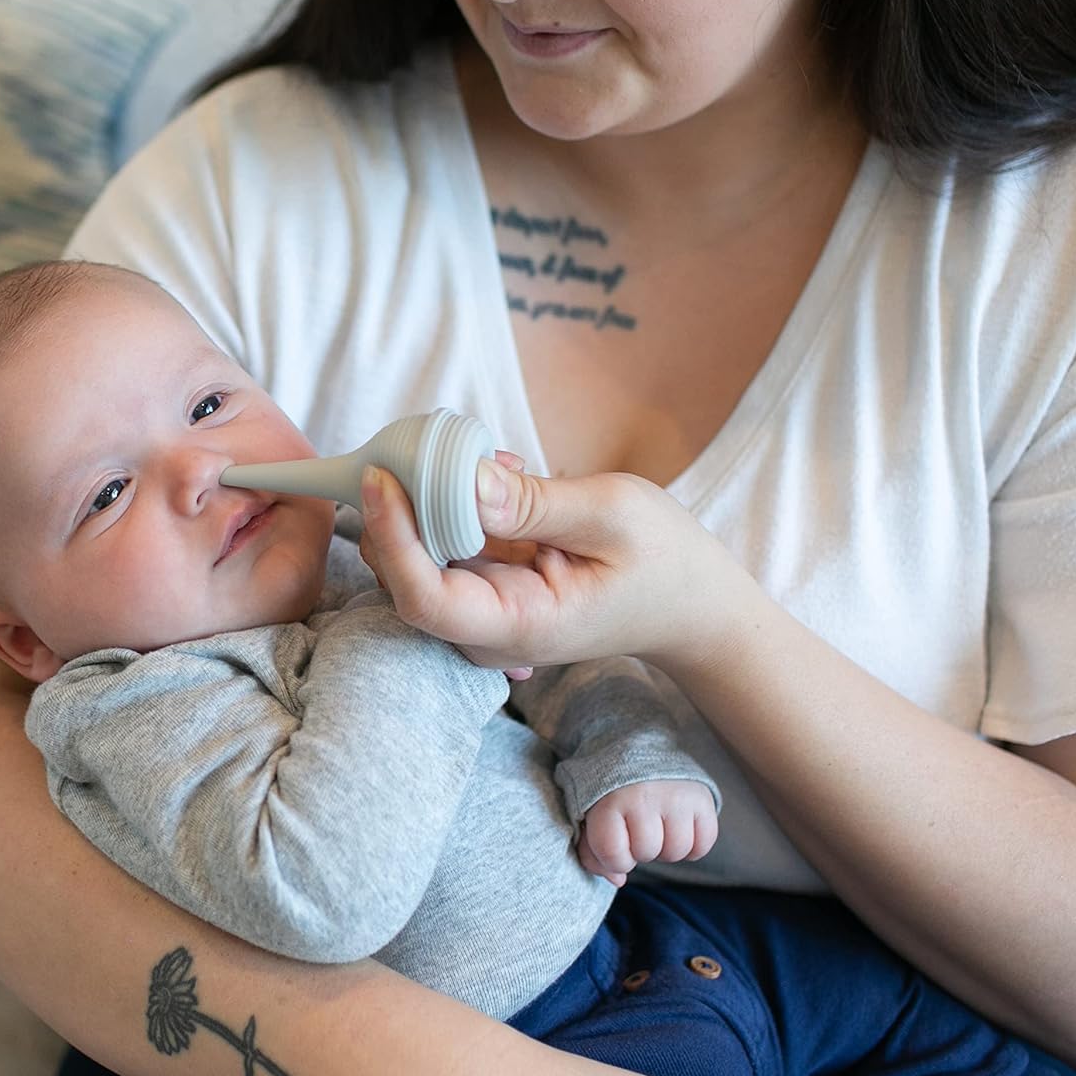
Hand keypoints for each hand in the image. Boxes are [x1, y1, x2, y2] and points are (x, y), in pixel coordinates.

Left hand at [360, 458, 760, 673]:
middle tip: (426, 444)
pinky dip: (453, 504)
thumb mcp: (611, 515)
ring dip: (427, 501)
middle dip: (398, 509)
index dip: (392, 537)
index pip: (423, 598)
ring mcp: (486, 614)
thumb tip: (462, 480)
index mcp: (518, 625)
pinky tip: (503, 477)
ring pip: (417, 557)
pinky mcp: (489, 589)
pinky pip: (446, 546)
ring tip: (490, 461)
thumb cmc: (665, 562)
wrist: (692, 606)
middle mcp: (488, 631)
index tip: (382, 476)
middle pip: (405, 576)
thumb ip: (532, 503)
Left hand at [580, 779, 719, 886]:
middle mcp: (645, 796)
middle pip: (647, 853)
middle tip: (637, 827)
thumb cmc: (610, 790)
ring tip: (658, 826)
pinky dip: (693, 844)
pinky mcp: (702, 798)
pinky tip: (678, 827)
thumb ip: (593, 852)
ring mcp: (676, 796)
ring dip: (667, 847)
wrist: (638, 745)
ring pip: (677, 851)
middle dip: (640, 849)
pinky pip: (704, 843)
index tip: (615, 842)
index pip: (614, 855)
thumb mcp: (589, 815)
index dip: (615, 858)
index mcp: (610, 800)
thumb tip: (618, 880)